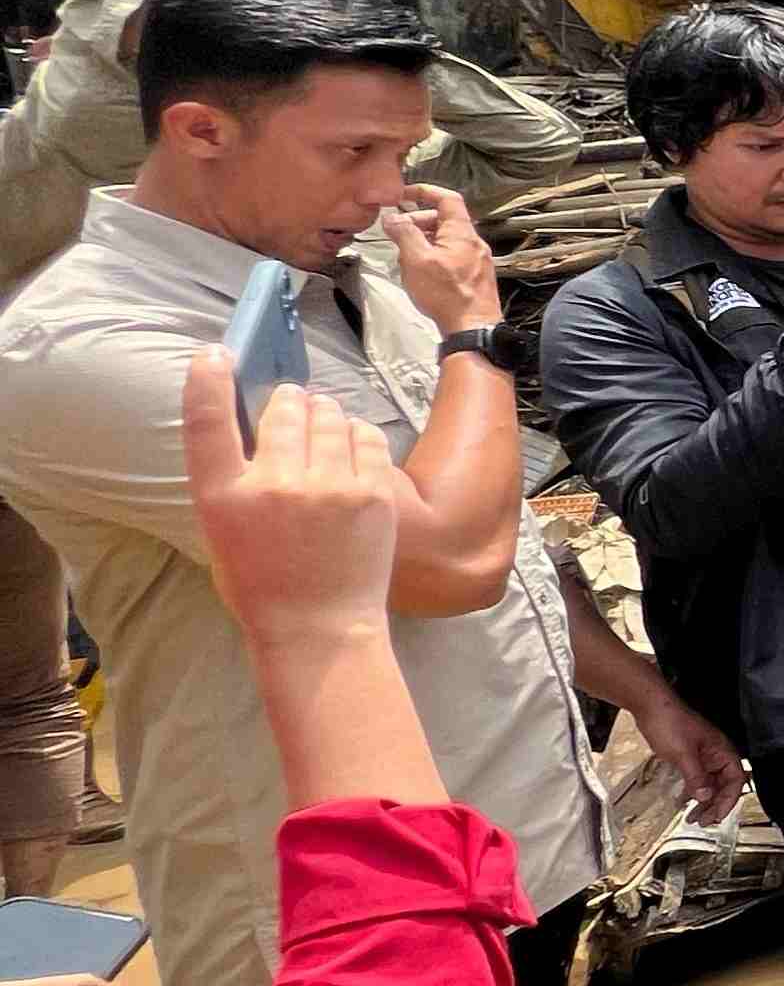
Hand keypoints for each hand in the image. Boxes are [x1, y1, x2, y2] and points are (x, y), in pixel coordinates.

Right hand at [183, 358, 400, 654]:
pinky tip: (350, 454)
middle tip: (292, 418)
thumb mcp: (224, 531)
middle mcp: (274, 484)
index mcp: (223, 497)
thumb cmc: (264, 584)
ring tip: (322, 437)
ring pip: (328, 414)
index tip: (215, 355)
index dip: (209, 382)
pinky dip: (356, 436)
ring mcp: (328, 486)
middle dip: (288, 405)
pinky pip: (365, 435)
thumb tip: (257, 428)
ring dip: (323, 416)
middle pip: (283, 407)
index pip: (208, 422)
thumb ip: (235, 480)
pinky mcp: (372, 492)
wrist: (320, 630)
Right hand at [374, 188, 499, 325]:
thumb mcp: (417, 260)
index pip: (447, 198)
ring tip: (406, 255)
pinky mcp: (474, 277)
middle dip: (418, 220)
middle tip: (398, 232)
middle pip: (445, 219)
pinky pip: (452, 256)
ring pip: (446, 240)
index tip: (404, 194)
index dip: (425, 191)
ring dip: (424, 240)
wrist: (473, 328)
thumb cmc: (447, 295)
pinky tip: (421, 272)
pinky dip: (434, 255)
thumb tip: (393, 217)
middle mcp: (474, 243)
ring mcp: (477, 260)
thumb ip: (404, 234)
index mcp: (462, 233)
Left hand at [631, 694, 748, 821]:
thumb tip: (705, 796)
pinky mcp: (690, 758)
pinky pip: (698, 780)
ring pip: (711, 785)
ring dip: (705, 802)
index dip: (729, 800)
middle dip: (716, 805)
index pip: (736, 781)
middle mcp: (717, 755)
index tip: (717, 815)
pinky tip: (687, 803)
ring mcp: (704, 757)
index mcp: (722, 751)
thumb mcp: (683, 753)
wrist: (651, 707)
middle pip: (725, 786)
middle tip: (704, 822)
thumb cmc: (670, 722)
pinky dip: (694, 793)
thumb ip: (696, 776)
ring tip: (694, 818)